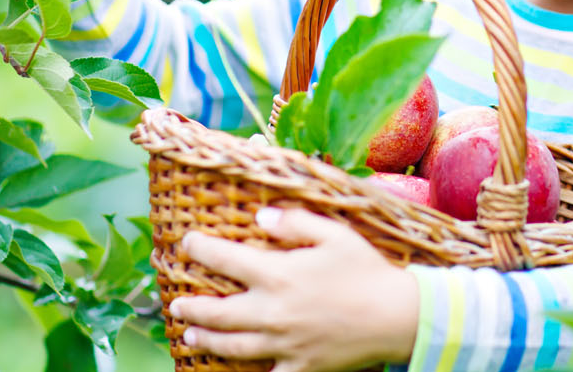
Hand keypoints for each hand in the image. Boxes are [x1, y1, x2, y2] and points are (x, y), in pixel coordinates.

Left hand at [169, 207, 418, 371]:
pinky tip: (233, 370)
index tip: (187, 243)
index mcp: (277, 274)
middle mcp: (272, 311)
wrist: (396, 317)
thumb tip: (260, 217)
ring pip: (232, 346)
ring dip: (206, 339)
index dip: (199, 249)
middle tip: (176, 304)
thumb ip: (294, 222)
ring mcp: (283, 344)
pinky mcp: (299, 367)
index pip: (224, 259)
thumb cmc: (366, 271)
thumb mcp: (334, 233)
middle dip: (192, 307)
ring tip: (190, 335)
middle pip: (218, 312)